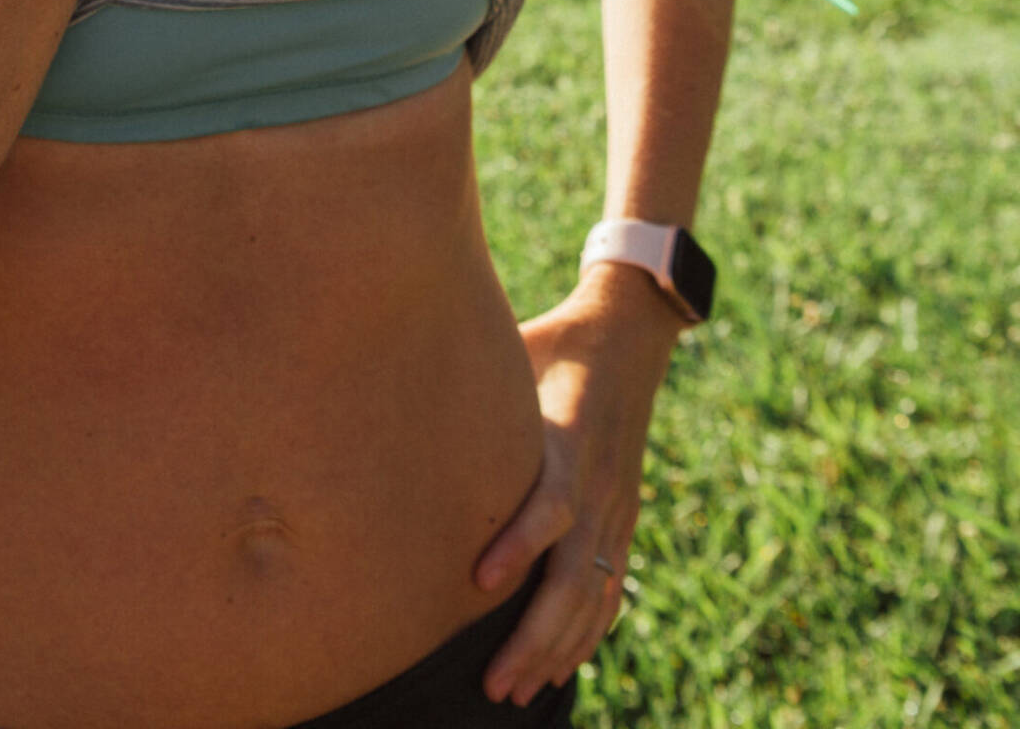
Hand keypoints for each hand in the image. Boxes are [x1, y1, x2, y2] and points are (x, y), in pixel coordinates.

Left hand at [470, 280, 680, 707]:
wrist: (630, 336)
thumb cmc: (552, 341)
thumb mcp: (516, 348)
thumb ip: (470, 375)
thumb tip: (396, 368)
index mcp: (570, 438)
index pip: (552, 504)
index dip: (519, 544)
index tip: (478, 582)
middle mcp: (599, 482)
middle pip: (574, 574)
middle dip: (534, 634)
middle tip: (491, 682)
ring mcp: (617, 508)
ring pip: (593, 595)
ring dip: (555, 649)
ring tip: (512, 691)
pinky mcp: (625, 521)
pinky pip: (611, 591)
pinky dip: (586, 636)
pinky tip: (557, 670)